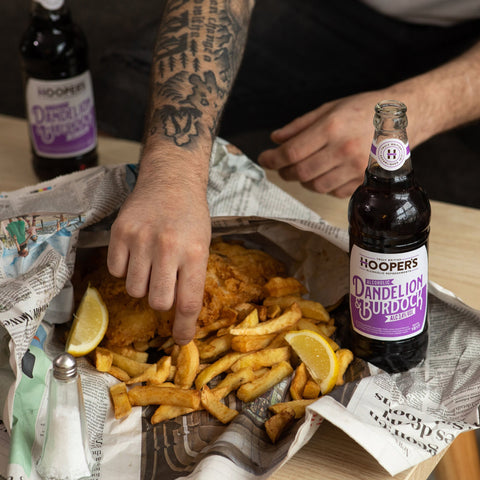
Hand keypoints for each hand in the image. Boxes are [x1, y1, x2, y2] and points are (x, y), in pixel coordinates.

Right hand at [107, 168, 210, 344]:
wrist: (171, 180)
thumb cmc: (191, 216)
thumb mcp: (203, 245)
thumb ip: (191, 277)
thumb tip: (181, 314)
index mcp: (195, 253)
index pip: (188, 303)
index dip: (184, 327)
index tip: (180, 340)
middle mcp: (168, 248)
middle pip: (158, 302)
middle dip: (161, 301)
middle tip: (164, 284)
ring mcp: (141, 240)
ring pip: (135, 290)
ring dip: (143, 285)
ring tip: (150, 263)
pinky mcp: (119, 233)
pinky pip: (117, 272)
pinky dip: (126, 269)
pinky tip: (136, 252)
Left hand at [258, 91, 385, 197]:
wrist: (403, 118)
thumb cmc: (364, 109)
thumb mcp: (330, 108)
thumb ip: (300, 126)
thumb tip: (275, 139)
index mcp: (332, 127)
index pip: (292, 152)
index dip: (272, 159)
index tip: (264, 159)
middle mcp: (343, 149)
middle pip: (300, 172)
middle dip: (284, 172)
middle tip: (280, 166)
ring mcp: (355, 167)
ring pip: (315, 186)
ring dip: (303, 180)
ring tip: (304, 168)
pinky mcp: (364, 180)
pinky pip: (333, 192)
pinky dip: (323, 185)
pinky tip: (325, 172)